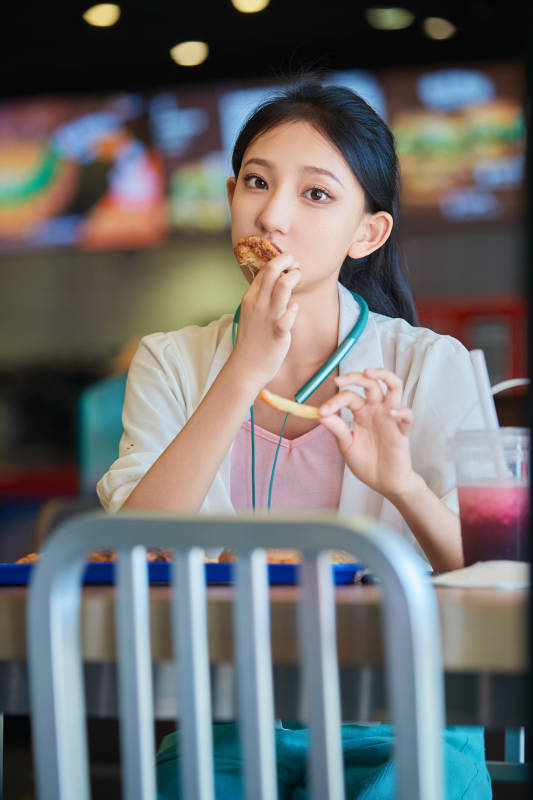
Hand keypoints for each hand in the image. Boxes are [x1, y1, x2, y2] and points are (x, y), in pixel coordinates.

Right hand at [230, 252, 300, 388]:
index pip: (265, 269)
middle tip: (297, 266)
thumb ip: (263, 298)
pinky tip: (294, 310)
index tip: (290, 265)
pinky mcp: (277, 332)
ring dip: (295, 277)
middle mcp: (258, 303)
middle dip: (288, 261)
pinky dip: (294, 309)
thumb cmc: (252, 340)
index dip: (280, 261)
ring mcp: (267, 317)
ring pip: (283, 286)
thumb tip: (279, 283)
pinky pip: (288, 316)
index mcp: (251, 297)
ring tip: (300, 279)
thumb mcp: (252, 313)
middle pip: (272, 270)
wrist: (246, 367)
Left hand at [319, 368, 418, 499]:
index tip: (322, 412)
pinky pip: (408, 415)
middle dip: (355, 376)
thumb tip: (320, 414)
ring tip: (369, 372)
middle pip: (370, 383)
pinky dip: (401, 411)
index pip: (349, 396)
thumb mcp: (346, 445)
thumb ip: (337, 429)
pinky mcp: (403, 431)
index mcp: (361, 412)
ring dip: (383, 375)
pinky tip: (391, 412)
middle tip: (339, 380)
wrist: (384, 483)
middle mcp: (376, 410)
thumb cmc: (366, 463)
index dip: (334, 401)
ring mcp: (391, 418)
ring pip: (394, 387)